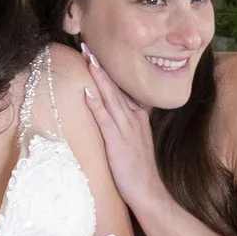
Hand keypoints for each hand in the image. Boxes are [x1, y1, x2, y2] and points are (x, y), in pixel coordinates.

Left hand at [76, 49, 166, 222]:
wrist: (148, 191)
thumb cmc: (138, 170)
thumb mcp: (134, 141)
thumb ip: (125, 125)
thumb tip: (111, 114)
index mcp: (137, 116)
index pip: (120, 88)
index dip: (107, 71)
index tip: (95, 53)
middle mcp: (133, 117)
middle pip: (115, 86)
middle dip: (100, 65)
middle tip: (88, 44)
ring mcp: (126, 128)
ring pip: (110, 96)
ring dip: (98, 76)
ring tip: (87, 57)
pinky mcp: (118, 141)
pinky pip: (105, 118)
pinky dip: (96, 103)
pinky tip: (87, 90)